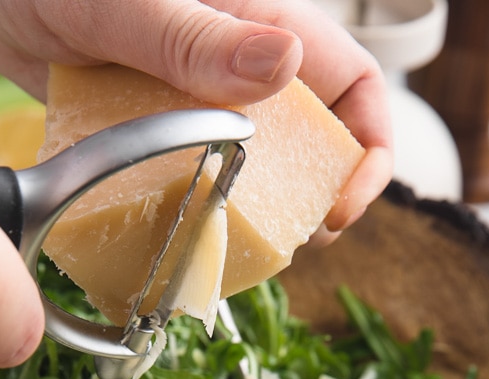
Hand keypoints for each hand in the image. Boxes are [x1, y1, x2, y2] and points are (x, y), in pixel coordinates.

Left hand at [0, 0, 391, 229]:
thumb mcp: (122, 1)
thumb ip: (199, 38)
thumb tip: (287, 67)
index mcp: (251, 17)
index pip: (350, 82)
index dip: (366, 150)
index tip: (341, 207)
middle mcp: (232, 61)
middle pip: (311, 135)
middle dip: (314, 195)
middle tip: (290, 242)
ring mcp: (192, 95)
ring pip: (255, 161)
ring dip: (254, 209)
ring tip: (234, 244)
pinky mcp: (150, 121)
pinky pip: (191, 169)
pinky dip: (193, 204)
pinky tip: (177, 229)